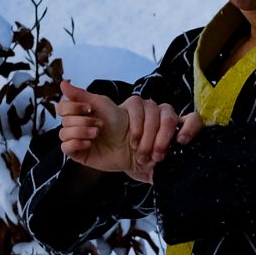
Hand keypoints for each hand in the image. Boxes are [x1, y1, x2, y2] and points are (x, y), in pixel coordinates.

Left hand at [59, 82, 198, 182]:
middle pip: (150, 109)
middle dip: (142, 136)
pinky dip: (185, 131)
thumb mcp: (87, 136)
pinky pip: (192, 120)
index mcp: (130, 108)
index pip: (135, 103)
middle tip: (136, 150)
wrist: (136, 171)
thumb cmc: (112, 152)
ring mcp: (168, 116)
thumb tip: (64, 84)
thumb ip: (76, 111)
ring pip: (168, 116)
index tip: (117, 139)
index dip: (131, 123)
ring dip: (158, 140)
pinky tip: (177, 144)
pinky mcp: (184, 127)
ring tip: (151, 156)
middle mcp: (150, 108)